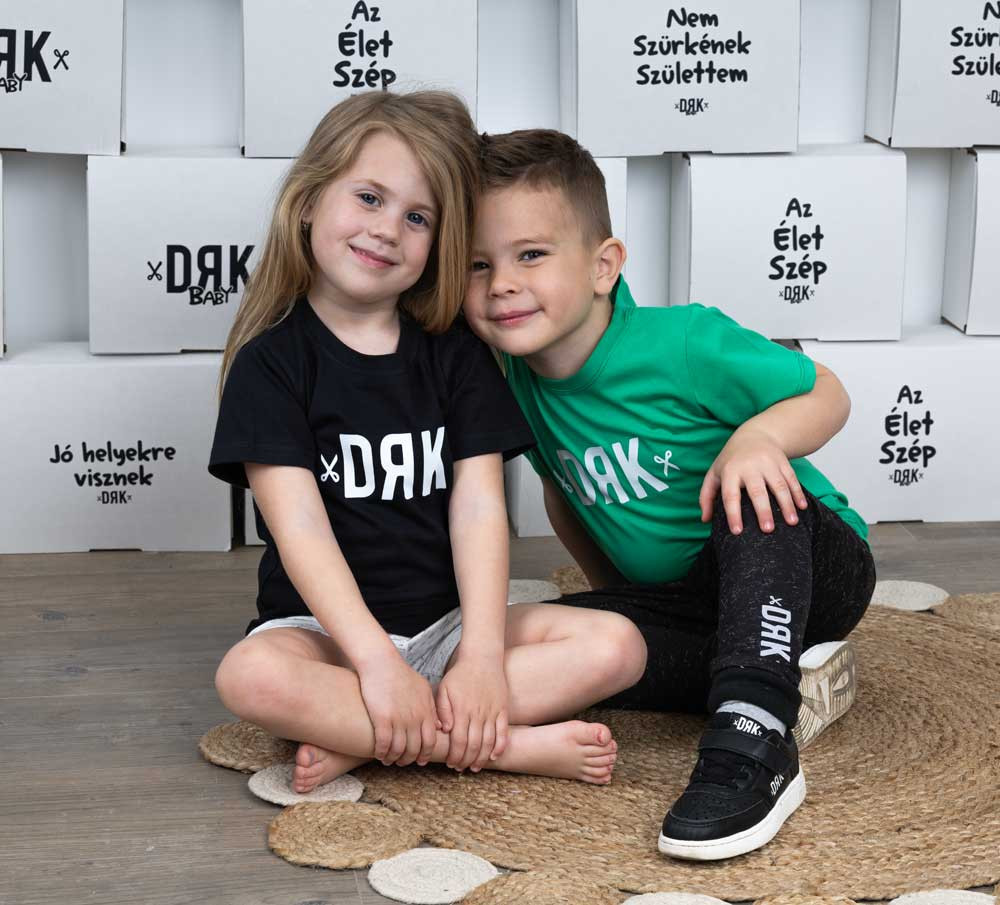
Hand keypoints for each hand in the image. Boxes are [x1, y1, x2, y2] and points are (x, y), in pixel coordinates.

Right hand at [357, 655, 440, 767]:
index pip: (430, 741)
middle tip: (402, 762)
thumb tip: (441, 726)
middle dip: (409, 759)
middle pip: (415, 749)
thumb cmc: (401, 675)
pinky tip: (378, 754)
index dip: (425, 754)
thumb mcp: (423, 689)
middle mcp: (415, 718)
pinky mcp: (383, 719)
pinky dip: (382, 753)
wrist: (382, 663)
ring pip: (399, 749)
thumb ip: (433, 708)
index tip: (420, 760)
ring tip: (389, 760)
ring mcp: (399, 719)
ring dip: (394, 758)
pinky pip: (384, 744)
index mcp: (426, 711)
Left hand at [435, 657, 508, 772]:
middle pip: (473, 745)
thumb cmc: (460, 674)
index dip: (455, 755)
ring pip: (488, 742)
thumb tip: (445, 730)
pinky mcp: (503, 709)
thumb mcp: (444, 688)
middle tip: (460, 768)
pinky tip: (494, 756)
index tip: (451, 764)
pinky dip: (500, 746)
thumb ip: (443, 710)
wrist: (483, 658)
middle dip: (466, 760)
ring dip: (482, 758)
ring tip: (475, 767)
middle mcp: (477, 713)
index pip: (458, 740)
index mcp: (462, 710)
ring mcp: (492, 712)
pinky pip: (503, 732)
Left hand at [699, 427, 807, 534]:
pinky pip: (792, 479)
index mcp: (730, 471)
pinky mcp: (783, 462)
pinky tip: (802, 508)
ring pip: (779, 485)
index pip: (730, 495)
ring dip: (787, 504)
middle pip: (757, 491)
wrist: (755, 434)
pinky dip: (798, 494)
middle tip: (768, 530)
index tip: (737, 531)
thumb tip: (705, 520)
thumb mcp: (714, 473)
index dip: (733, 514)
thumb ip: (706, 496)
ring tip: (791, 522)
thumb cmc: (732, 459)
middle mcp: (749, 466)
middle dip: (763, 510)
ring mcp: (768, 463)